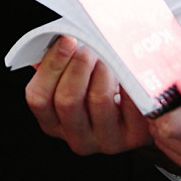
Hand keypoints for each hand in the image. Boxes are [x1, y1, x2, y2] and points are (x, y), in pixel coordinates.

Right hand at [24, 34, 155, 155]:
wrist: (142, 115)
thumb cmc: (103, 90)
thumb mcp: (76, 81)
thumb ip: (60, 65)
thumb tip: (55, 39)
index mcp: (54, 123)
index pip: (39, 98)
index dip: (50, 66)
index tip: (66, 39)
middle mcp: (76, 137)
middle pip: (67, 100)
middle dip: (78, 64)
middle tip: (90, 46)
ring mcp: (105, 141)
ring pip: (98, 98)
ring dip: (103, 69)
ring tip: (111, 56)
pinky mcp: (133, 136)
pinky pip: (129, 101)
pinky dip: (127, 79)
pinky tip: (128, 67)